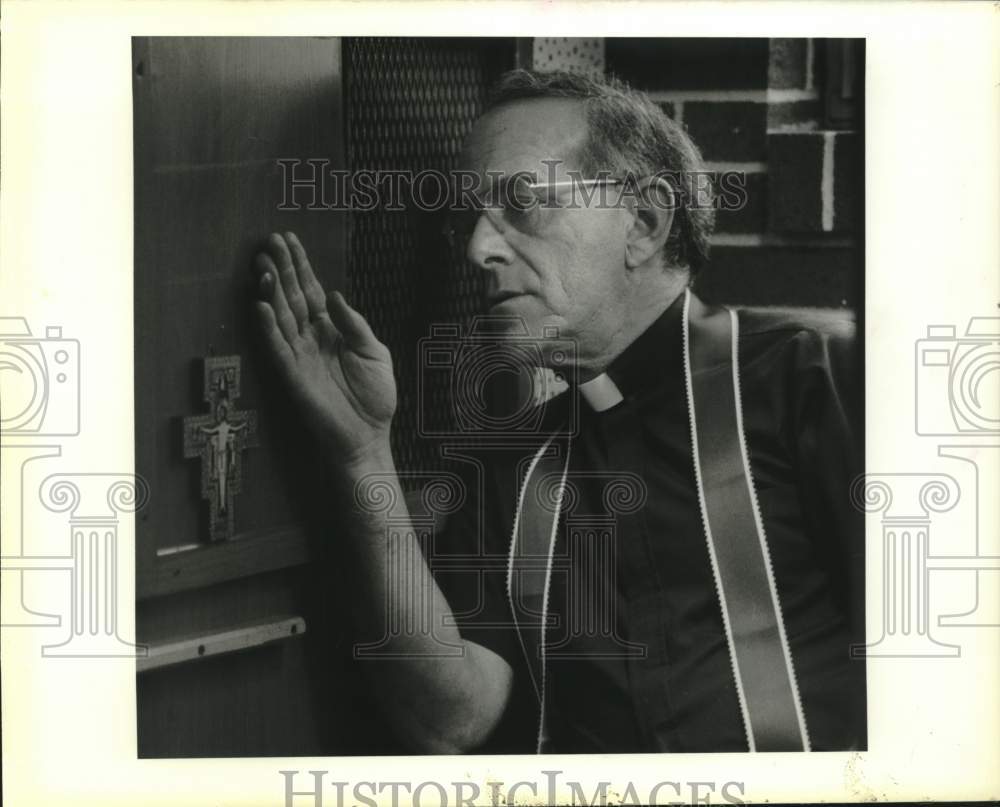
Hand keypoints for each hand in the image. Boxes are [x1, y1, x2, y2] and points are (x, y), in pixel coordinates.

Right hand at [253, 232, 395, 468]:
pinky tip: (260, 305)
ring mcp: (300, 355)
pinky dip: (267, 327)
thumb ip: (355, 324)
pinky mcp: (293, 375)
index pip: (311, 291)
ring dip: (271, 291)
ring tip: (263, 265)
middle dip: (281, 269)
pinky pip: (276, 347)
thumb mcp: (375, 352)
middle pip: (292, 297)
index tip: (290, 240)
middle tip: (268, 243)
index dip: (301, 266)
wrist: (369, 434)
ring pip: (281, 317)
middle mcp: (311, 338)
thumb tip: (333, 295)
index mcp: (331, 329)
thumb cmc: (374, 396)